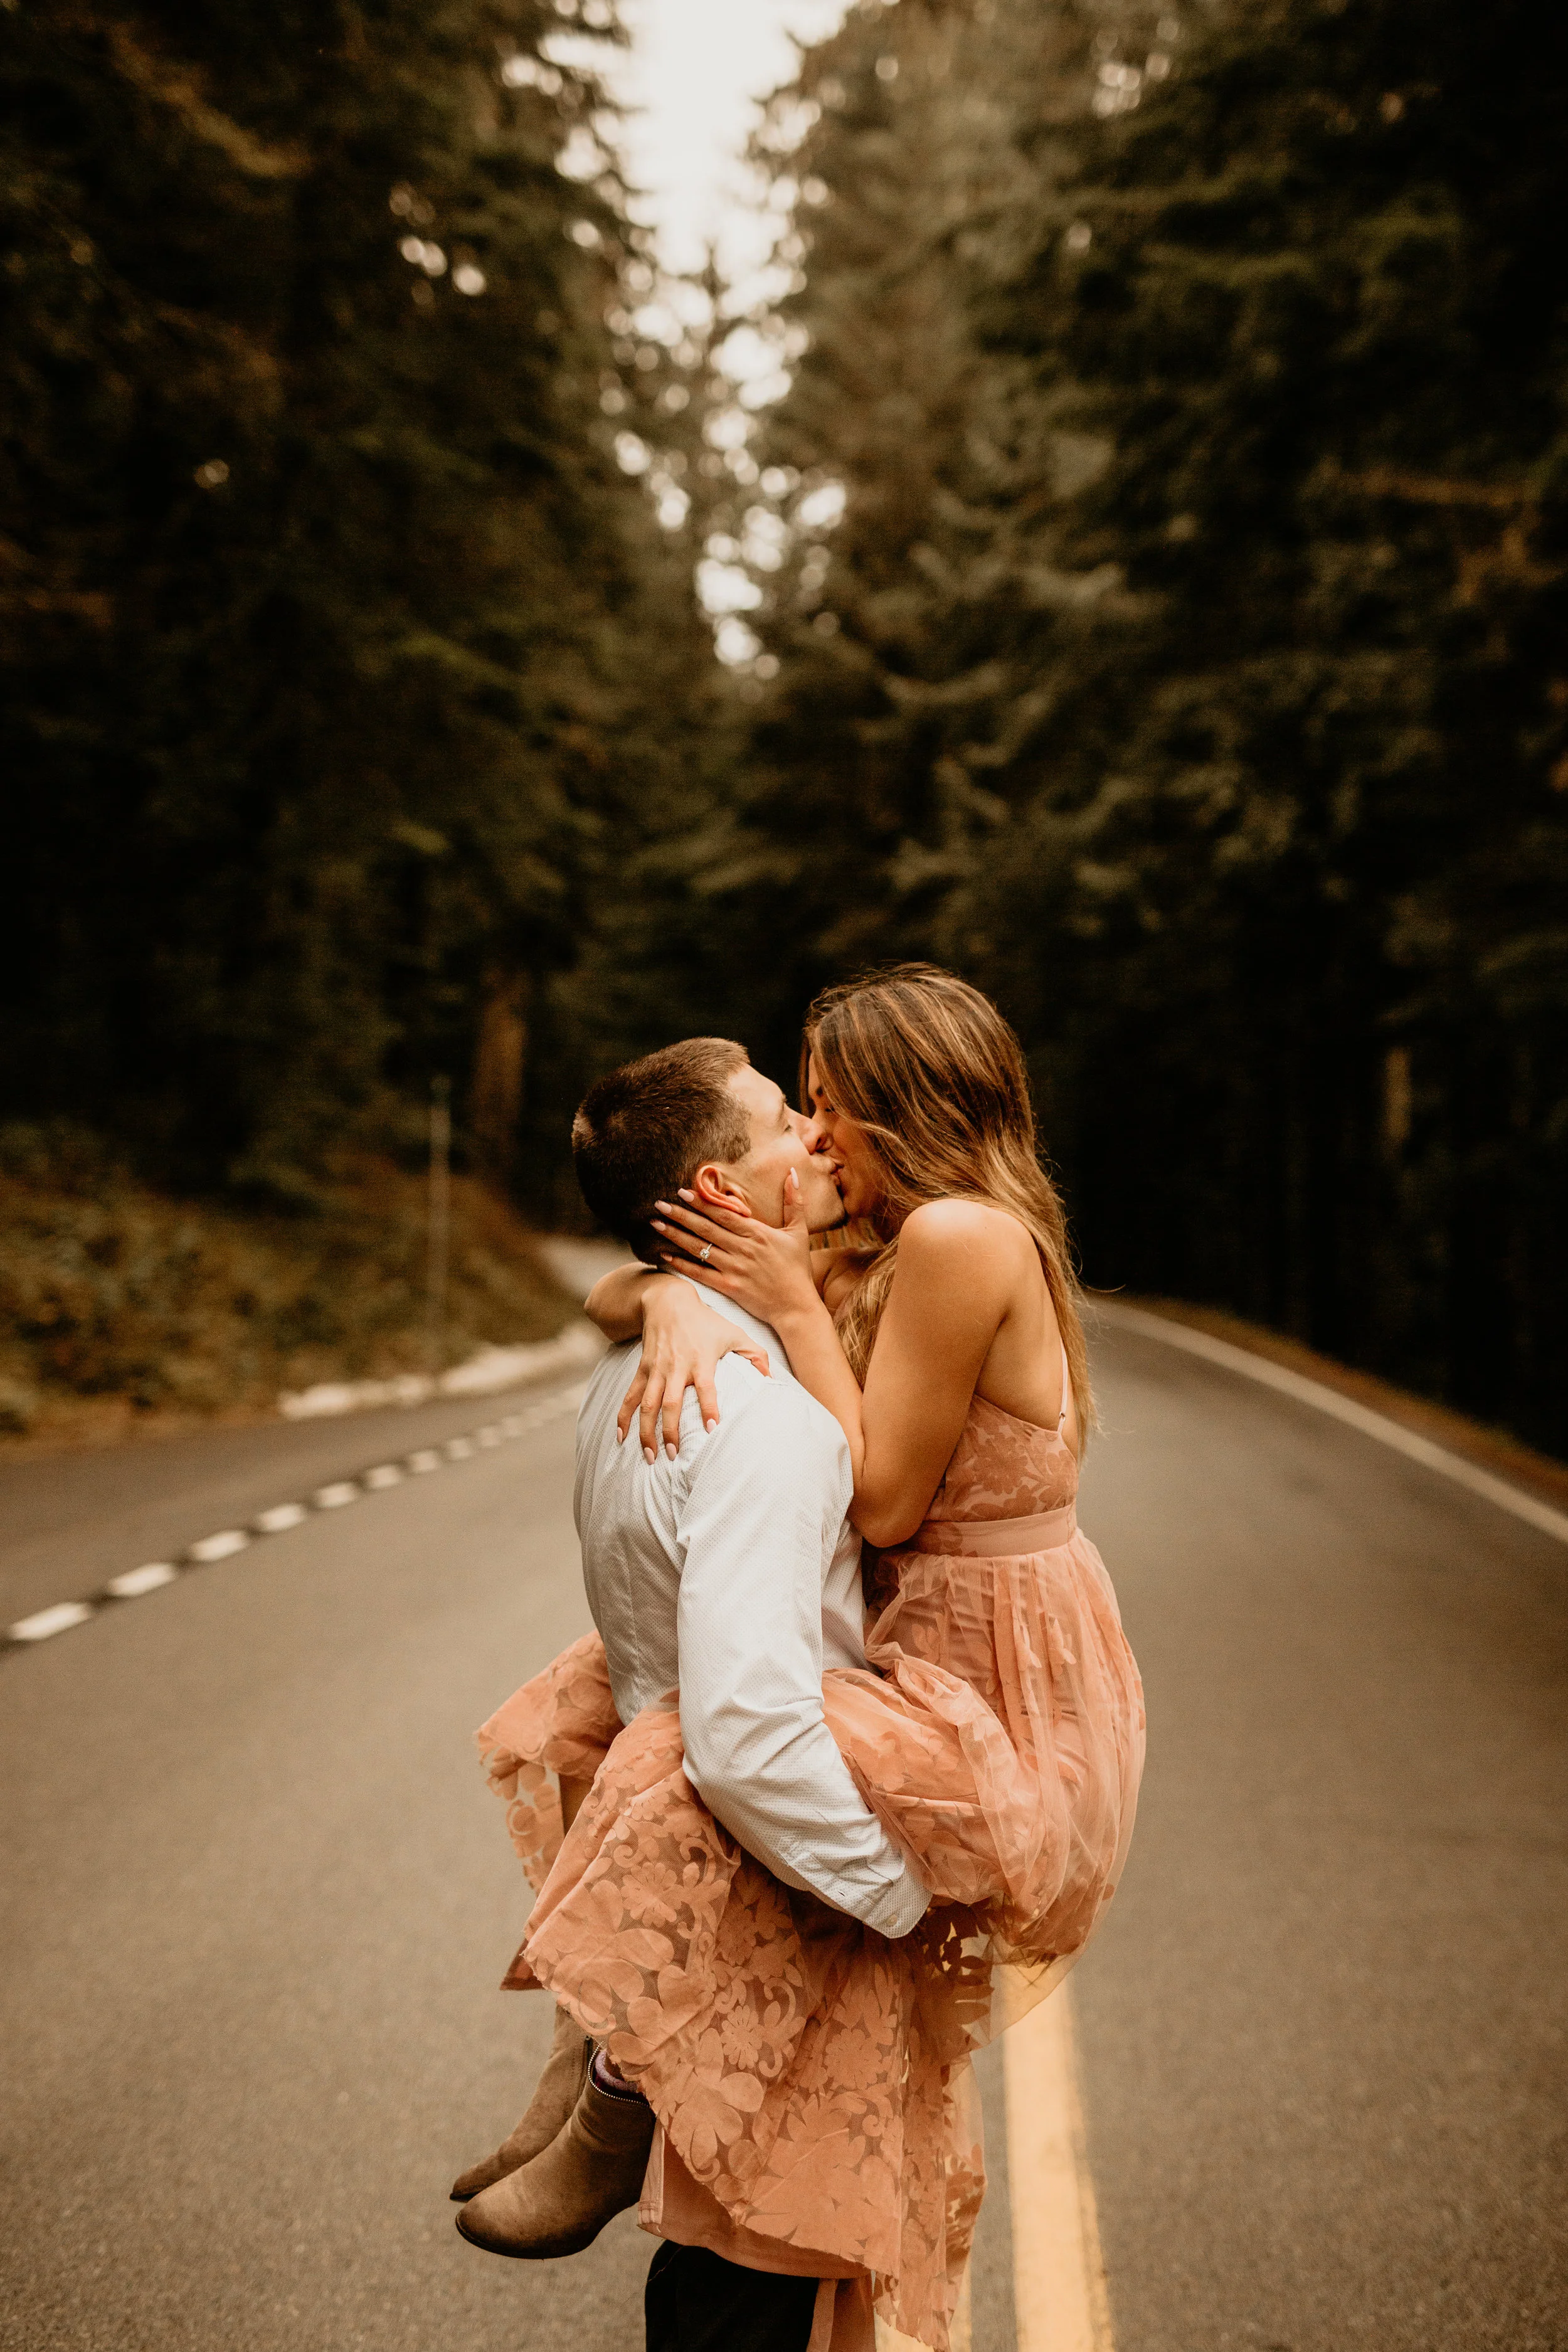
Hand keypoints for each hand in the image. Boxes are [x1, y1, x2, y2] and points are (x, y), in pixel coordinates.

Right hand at [617, 1280, 769, 1460]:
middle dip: (670, 1431)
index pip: (706, 1386)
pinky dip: (624, 1417)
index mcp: (701, 1360)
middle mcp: (676, 1367)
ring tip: (650, 1457)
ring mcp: (656, 1370)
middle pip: (671, 1403)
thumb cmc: (705, 1321)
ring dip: (647, 1432)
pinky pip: (630, 1396)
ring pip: (648, 1405)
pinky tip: (621, 1436)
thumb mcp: (734, 1332)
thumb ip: (756, 1355)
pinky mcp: (643, 1369)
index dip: (708, 1406)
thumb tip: (770, 1379)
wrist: (668, 1301)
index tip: (711, 1428)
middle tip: (674, 1455)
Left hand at [650, 1170, 818, 1329]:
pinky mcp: (728, 1287)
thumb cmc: (798, 1269)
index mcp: (758, 1233)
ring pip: (700, 1248)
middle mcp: (743, 1249)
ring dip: (676, 1236)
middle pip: (706, 1228)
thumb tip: (793, 1172)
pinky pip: (700, 1273)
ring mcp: (734, 1269)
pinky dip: (681, 1264)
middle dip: (681, 1215)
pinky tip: (665, 1256)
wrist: (796, 1307)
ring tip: (656, 1225)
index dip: (702, 1202)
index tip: (683, 1192)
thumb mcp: (799, 1232)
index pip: (724, 1214)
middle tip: (659, 1204)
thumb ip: (794, 1201)